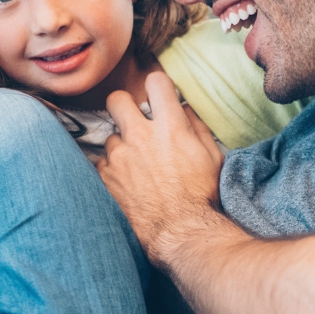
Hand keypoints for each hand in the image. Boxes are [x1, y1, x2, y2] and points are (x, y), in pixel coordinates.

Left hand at [98, 72, 223, 268]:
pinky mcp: (106, 177)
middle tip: (133, 121)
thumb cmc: (201, 196)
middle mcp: (140, 136)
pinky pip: (102, 162)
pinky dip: (112, 169)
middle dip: (124, 106)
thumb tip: (184, 108)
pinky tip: (127, 182)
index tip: (159, 96)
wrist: (180, 232)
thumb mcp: (212, 157)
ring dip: (121, 146)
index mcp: (170, 126)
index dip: (157, 86)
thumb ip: (197, 127)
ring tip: (136, 165)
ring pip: (110, 136)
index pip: (155, 82)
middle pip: (116, 99)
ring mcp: (119, 156)